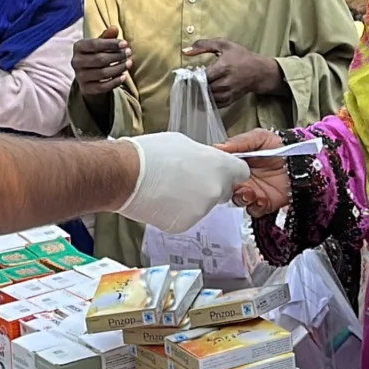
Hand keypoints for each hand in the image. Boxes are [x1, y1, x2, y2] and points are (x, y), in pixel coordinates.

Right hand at [73, 28, 131, 98]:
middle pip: (99, 59)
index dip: (111, 44)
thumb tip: (114, 28)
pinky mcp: (86, 88)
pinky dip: (115, 82)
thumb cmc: (96, 55)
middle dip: (117, 56)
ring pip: (102, 73)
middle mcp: (76, 62)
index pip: (95, 44)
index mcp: (78, 47)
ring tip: (129, 63)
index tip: (125, 43)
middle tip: (129, 53)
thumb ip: (107, 36)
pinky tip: (124, 77)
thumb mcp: (100, 44)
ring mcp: (79, 76)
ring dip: (118, 68)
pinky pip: (102, 87)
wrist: (89, 76)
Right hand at [115, 132, 250, 230]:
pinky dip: (177, 211)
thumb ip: (203, 156)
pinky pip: (186, 217)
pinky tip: (162, 199)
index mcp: (219, 167)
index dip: (230, 172)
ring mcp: (200, 210)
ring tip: (168, 186)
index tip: (222, 171)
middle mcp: (214, 191)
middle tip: (187, 178)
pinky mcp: (184, 224)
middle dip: (209, 186)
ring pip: (203, 205)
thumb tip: (204, 161)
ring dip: (191, 199)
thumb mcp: (184, 143)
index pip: (241, 173)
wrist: (127, 175)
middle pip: (221, 191)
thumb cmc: (151, 155)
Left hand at [183, 38, 285, 106]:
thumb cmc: (240, 56)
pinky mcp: (230, 100)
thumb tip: (185, 51)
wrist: (259, 71)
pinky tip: (202, 95)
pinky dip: (206, 101)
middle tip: (188, 82)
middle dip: (194, 86)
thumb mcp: (223, 45)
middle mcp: (226, 82)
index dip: (192, 77)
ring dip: (199, 94)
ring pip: (208, 98)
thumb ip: (203, 45)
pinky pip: (214, 104)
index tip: (186, 75)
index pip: (202, 76)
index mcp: (223, 67)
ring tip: (194, 88)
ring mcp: (228, 93)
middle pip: (204, 88)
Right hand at [219, 130, 292, 214]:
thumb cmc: (281, 145)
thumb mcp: (259, 137)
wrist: (303, 159)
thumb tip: (217, 147)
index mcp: (238, 163)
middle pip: (226, 188)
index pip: (222, 170)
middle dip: (227, 189)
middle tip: (234, 184)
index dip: (218, 172)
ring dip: (241, 198)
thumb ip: (239, 142)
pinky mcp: (265, 203)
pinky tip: (261, 199)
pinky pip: (255, 209)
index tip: (219, 170)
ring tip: (249, 192)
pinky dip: (256, 206)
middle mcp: (243, 179)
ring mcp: (253, 192)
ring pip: (238, 200)